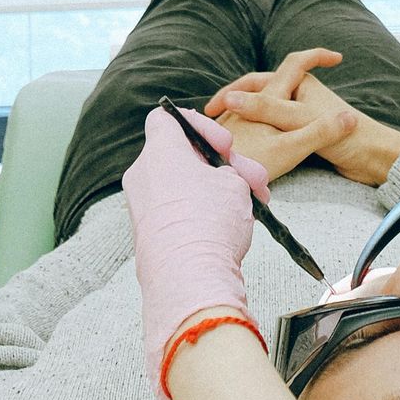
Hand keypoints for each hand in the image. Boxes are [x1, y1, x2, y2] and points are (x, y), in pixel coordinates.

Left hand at [122, 107, 269, 399]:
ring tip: (255, 205)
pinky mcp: (150, 237)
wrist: (189, 280)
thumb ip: (230, 169)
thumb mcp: (234, 180)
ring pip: (186, 187)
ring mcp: (143, 209)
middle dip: (224, 166)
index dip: (201, 125)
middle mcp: (143, 177)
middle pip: (184, 157)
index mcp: (159, 152)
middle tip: (253, 180)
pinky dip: (204, 214)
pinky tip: (234, 227)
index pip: (166, 119)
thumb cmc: (209, 222)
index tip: (225, 146)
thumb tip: (226, 177)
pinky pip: (179, 213)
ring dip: (220, 191)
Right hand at [205, 50, 399, 189]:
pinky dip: (259, 136)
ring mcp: (300, 115)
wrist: (374, 159)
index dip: (234, 91)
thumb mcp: (299, 122)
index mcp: (297, 84)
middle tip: (211, 123)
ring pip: (264, 115)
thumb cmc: (345, 138)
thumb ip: (268, 110)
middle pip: (257, 96)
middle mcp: (296, 95)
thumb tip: (231, 100)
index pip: (256, 80)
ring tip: (223, 138)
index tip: (215, 106)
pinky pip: (274, 131)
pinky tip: (246, 151)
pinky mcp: (305, 134)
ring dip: (245, 123)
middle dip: (234, 106)